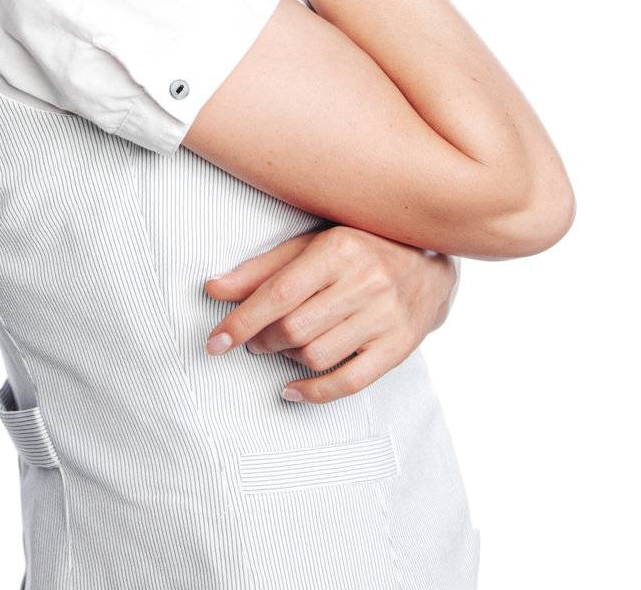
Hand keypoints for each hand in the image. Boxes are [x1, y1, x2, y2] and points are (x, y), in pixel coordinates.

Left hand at [203, 226, 458, 403]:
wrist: (428, 263)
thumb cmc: (358, 250)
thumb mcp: (310, 246)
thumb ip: (262, 269)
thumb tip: (212, 289)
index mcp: (339, 250)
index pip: (279, 292)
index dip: (242, 320)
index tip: (214, 342)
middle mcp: (365, 282)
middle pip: (295, 328)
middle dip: (262, 340)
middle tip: (253, 340)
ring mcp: (385, 317)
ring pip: (317, 355)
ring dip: (285, 360)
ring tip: (278, 349)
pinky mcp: (399, 347)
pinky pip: (350, 382)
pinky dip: (314, 393)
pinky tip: (291, 390)